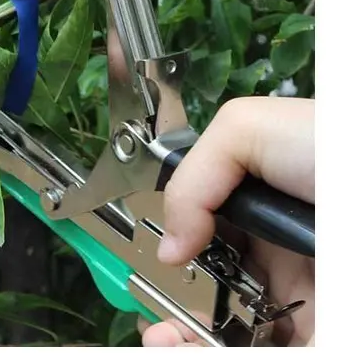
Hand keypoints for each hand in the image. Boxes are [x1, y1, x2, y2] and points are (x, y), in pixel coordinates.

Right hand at [140, 97, 314, 346]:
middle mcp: (280, 264)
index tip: (151, 279)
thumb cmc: (325, 147)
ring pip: (236, 333)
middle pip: (215, 300)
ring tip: (168, 340)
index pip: (202, 245)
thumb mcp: (245, 129)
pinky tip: (194, 345)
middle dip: (177, 316)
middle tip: (157, 326)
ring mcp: (303, 302)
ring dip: (191, 340)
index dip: (171, 264)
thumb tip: (170, 243)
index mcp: (259, 214)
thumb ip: (191, 176)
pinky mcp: (321, 332)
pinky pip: (276, 350)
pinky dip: (227, 349)